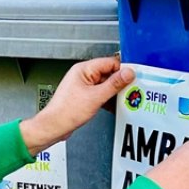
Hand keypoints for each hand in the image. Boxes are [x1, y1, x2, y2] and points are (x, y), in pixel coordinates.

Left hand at [20, 56, 134, 154]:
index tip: (133, 77)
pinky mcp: (84, 96)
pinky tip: (113, 106)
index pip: (110, 62)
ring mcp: (84, 86)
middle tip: (130, 90)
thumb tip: (128, 73)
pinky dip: (108, 99)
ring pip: (106, 85)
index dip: (123, 70)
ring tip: (123, 100)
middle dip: (120, 83)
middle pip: (109, 73)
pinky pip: (101, 94)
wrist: (54, 126)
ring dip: (114, 93)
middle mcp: (83, 75)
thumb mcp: (96, 97)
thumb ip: (114, 84)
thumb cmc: (66, 112)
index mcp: (83, 69)